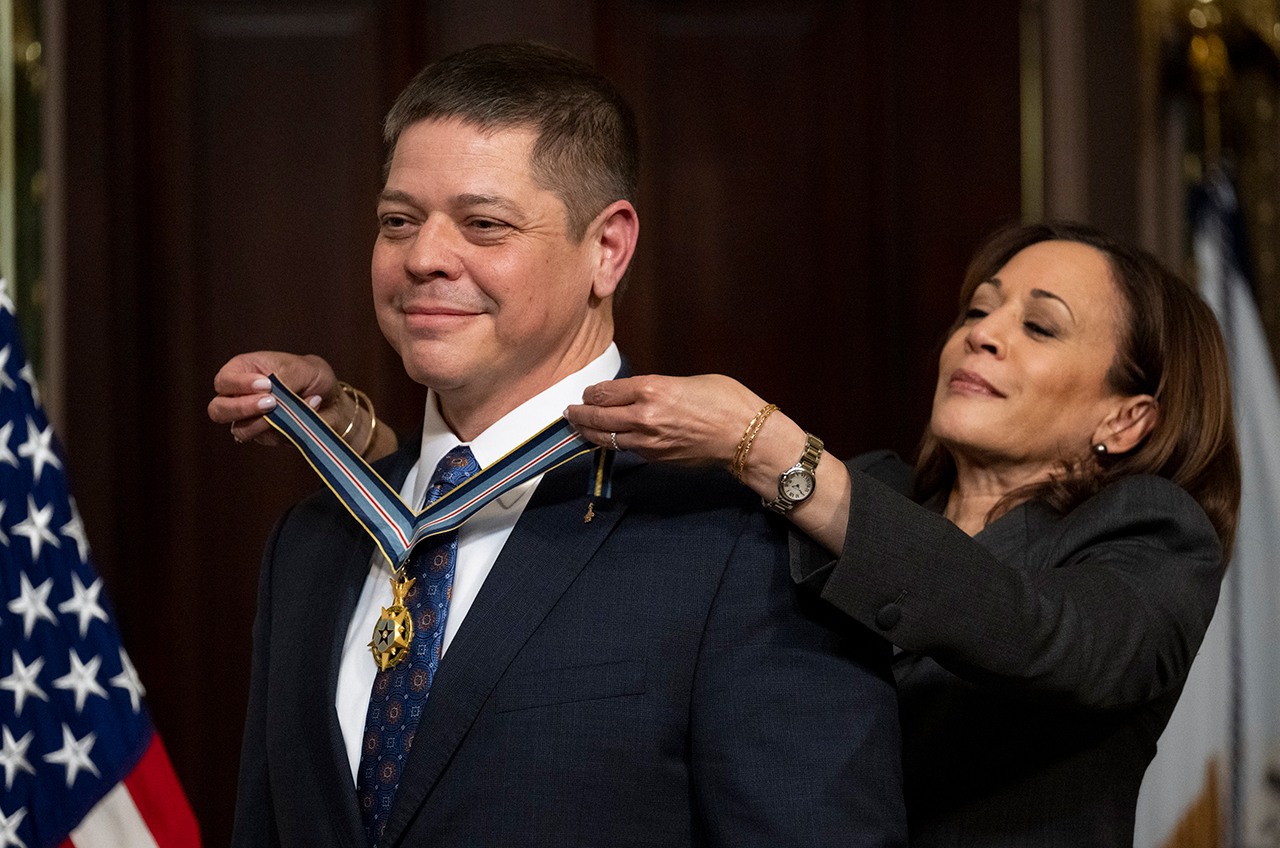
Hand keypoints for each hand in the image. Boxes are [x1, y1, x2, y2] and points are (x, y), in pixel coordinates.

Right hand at [208, 352, 341, 446]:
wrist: (332, 400)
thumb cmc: (312, 377)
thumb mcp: (303, 368)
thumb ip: (285, 378)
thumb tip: (272, 395)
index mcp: (243, 371)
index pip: (224, 381)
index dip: (239, 384)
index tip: (266, 384)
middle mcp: (240, 397)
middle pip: (218, 410)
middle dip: (241, 408)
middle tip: (270, 403)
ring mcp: (250, 420)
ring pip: (240, 430)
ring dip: (267, 421)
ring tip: (293, 409)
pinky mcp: (266, 437)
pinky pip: (268, 439)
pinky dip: (288, 428)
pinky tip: (305, 415)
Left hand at [565, 374, 766, 467]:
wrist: (746, 438)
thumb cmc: (726, 402)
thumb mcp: (688, 381)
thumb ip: (658, 387)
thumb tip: (639, 394)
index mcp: (652, 389)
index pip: (606, 392)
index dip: (591, 393)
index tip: (587, 393)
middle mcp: (644, 416)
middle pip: (598, 416)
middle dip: (580, 414)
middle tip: (569, 412)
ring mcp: (648, 441)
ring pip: (607, 437)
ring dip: (589, 432)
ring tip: (579, 427)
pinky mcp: (656, 458)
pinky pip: (627, 449)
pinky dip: (613, 443)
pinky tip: (609, 439)